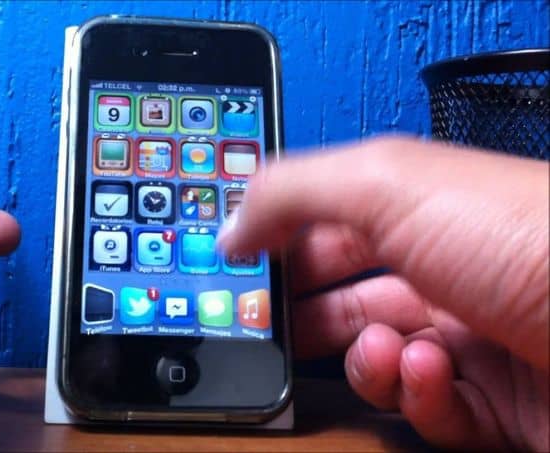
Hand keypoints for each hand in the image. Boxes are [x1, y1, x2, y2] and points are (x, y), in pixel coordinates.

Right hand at [217, 137, 547, 449]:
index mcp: (419, 209)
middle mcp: (446, 269)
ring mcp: (472, 336)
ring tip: (382, 351)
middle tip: (274, 332)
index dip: (279, 245)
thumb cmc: (531, 240)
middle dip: (307, 317)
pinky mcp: (498, 401)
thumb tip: (233, 221)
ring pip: (382, 362)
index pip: (328, 225)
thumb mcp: (389, 183)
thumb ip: (294, 190)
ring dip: (366, 361)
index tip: (240, 271)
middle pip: (347, 298)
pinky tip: (430, 374)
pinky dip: (418, 397)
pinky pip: (430, 409)